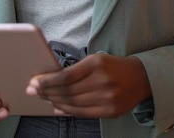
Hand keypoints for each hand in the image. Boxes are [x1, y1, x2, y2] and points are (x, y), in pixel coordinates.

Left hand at [26, 54, 150, 117]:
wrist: (140, 77)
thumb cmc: (113, 66)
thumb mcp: (96, 59)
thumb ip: (76, 69)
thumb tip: (51, 81)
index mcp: (96, 63)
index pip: (66, 75)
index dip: (48, 81)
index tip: (35, 82)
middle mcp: (102, 80)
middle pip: (68, 91)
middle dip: (47, 92)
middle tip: (33, 91)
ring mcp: (107, 97)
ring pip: (74, 104)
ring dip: (55, 102)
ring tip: (44, 98)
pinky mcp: (111, 111)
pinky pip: (83, 113)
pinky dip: (67, 111)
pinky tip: (57, 108)